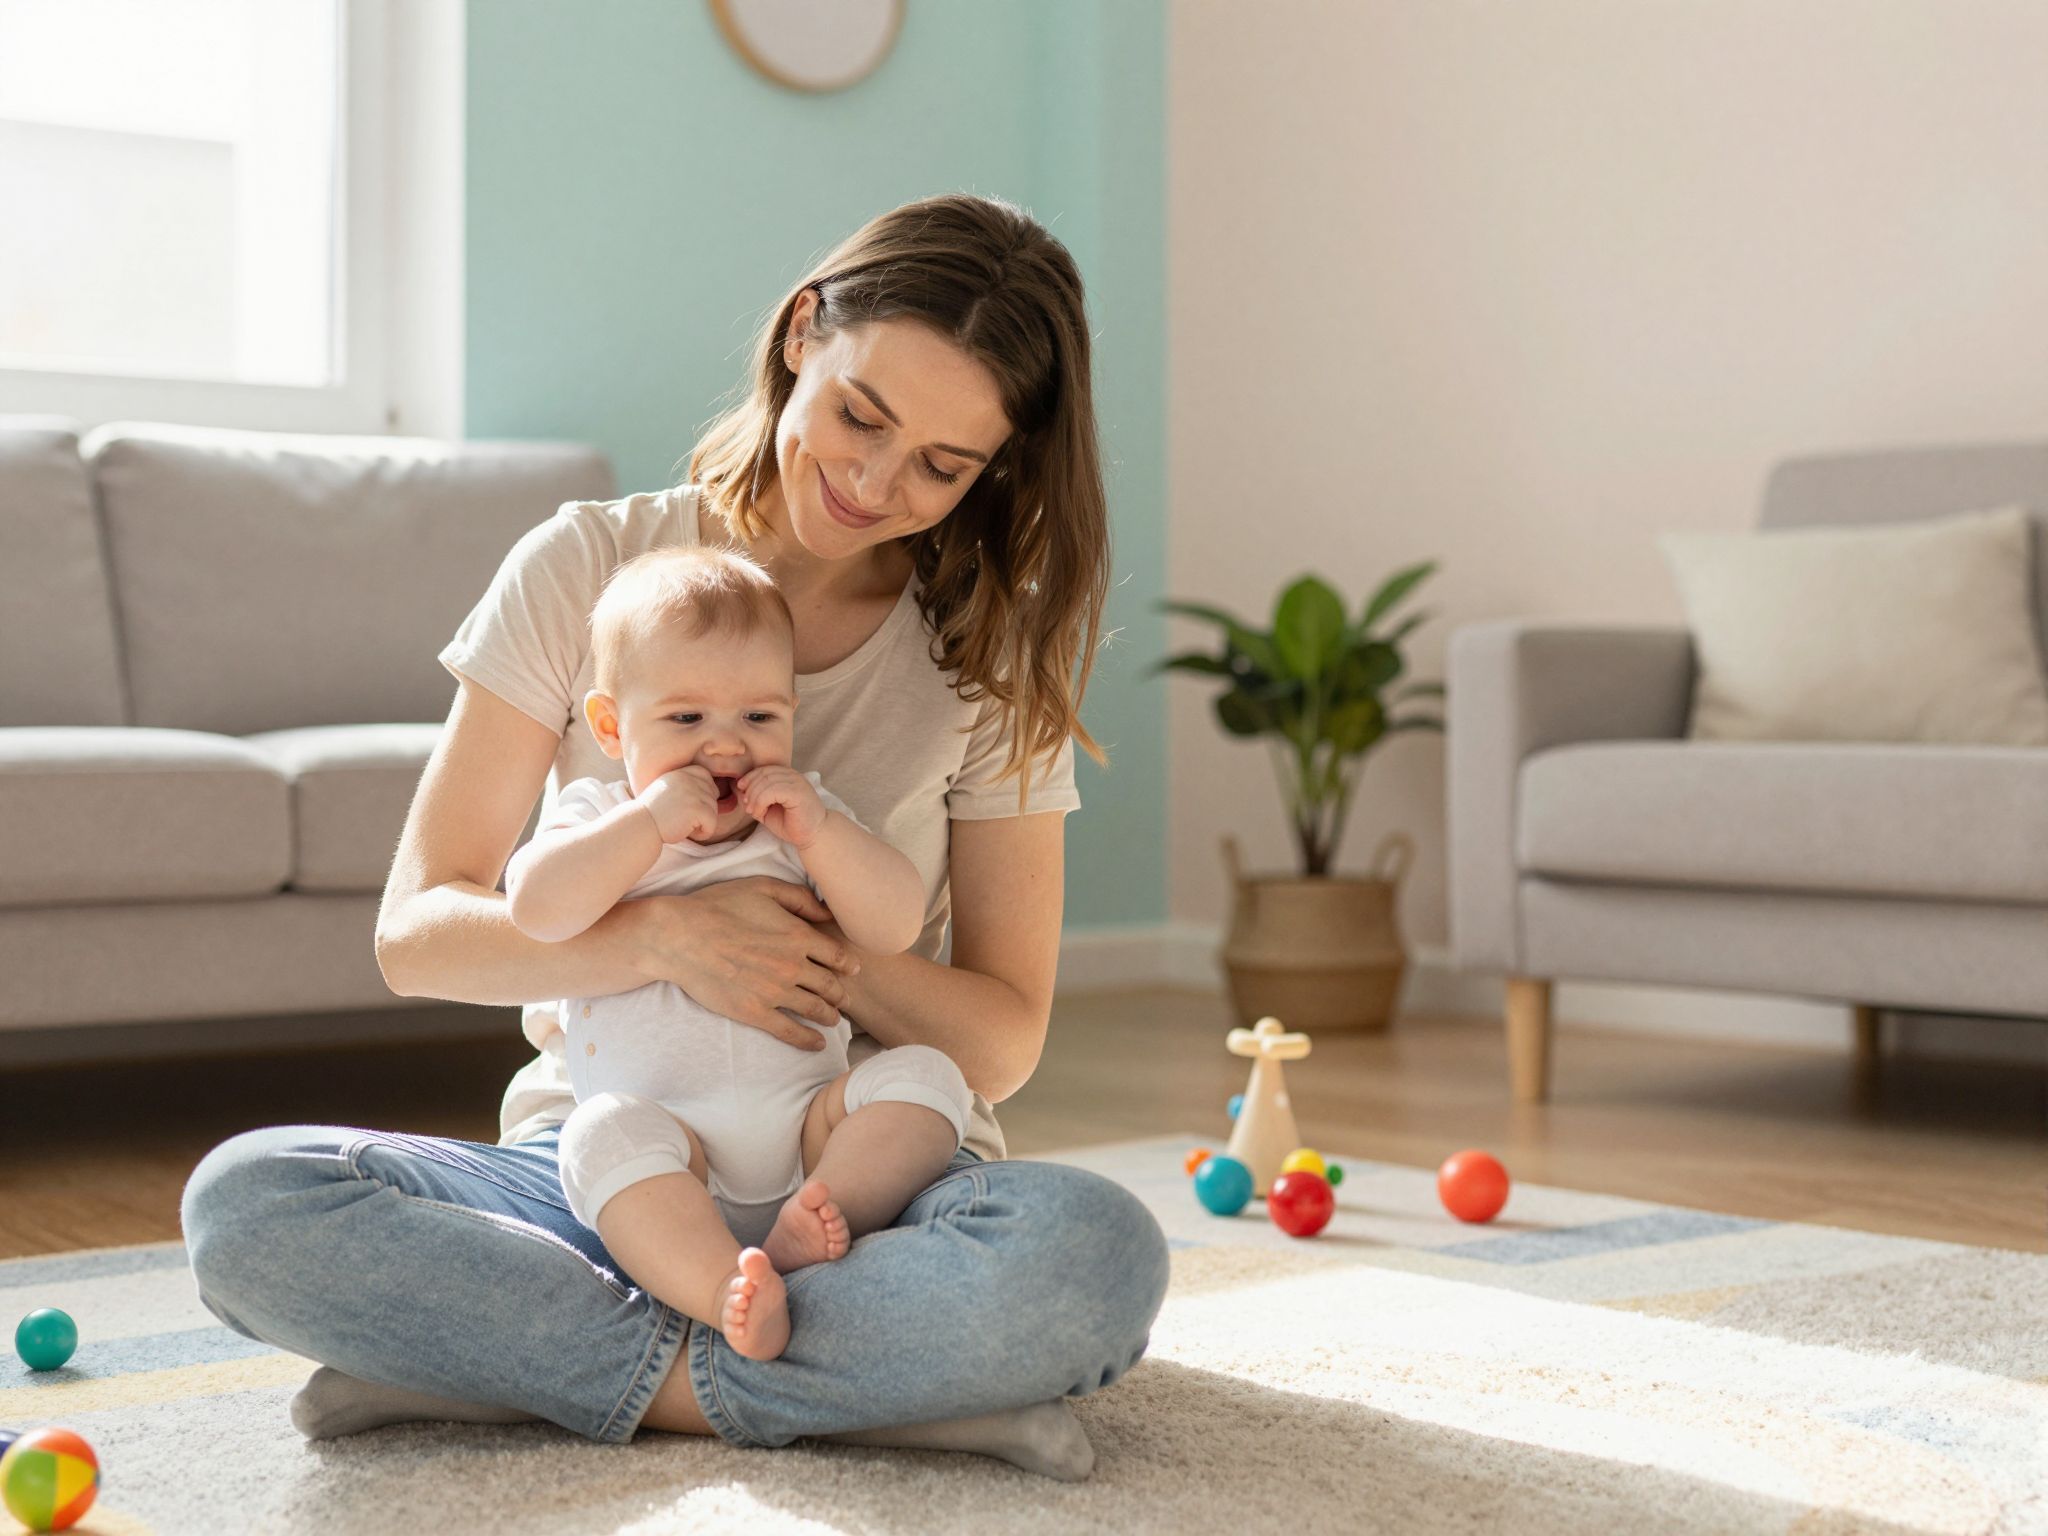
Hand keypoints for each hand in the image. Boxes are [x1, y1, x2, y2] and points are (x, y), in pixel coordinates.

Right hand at [609, 877, 856, 1049]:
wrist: (681, 937)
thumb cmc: (719, 906)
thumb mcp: (762, 887)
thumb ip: (799, 898)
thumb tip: (826, 913)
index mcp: (798, 935)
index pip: (837, 955)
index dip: (847, 965)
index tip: (853, 971)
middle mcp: (793, 966)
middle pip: (830, 985)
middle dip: (840, 994)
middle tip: (844, 998)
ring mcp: (775, 992)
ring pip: (815, 1009)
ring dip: (829, 1016)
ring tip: (833, 1019)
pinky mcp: (755, 1013)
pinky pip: (790, 1032)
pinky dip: (808, 1040)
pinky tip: (817, 1044)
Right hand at [638, 766, 719, 843]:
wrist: (640, 825)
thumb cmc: (653, 813)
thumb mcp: (668, 789)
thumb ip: (688, 784)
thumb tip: (717, 791)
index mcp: (683, 772)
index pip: (707, 778)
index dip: (701, 794)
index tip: (684, 804)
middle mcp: (690, 778)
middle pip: (713, 795)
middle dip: (702, 809)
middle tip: (681, 816)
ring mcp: (695, 793)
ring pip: (714, 811)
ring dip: (700, 822)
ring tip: (680, 823)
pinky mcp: (699, 809)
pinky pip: (712, 824)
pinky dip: (702, 833)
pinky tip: (685, 831)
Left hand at [739, 766, 828, 847]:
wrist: (813, 836)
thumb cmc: (791, 823)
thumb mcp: (767, 808)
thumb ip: (755, 797)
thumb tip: (737, 786)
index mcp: (787, 775)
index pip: (763, 769)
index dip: (749, 778)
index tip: (742, 793)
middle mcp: (793, 775)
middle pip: (763, 774)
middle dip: (750, 790)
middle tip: (748, 807)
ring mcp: (797, 782)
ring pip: (766, 782)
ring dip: (754, 798)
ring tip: (754, 811)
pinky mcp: (798, 792)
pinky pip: (773, 791)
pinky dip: (761, 802)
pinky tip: (760, 812)